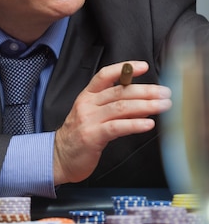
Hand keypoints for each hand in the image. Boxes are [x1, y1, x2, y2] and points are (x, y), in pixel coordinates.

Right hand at [53, 61, 171, 184]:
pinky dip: (135, 124)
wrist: (59, 157)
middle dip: (146, 91)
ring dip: (146, 105)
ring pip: (121, 107)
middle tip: (165, 92)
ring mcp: (89, 120)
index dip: (124, 68)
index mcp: (87, 96)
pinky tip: (148, 124)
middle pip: (120, 91)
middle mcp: (87, 104)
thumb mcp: (92, 115)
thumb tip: (142, 102)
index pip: (105, 75)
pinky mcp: (92, 136)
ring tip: (163, 105)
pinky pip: (117, 127)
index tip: (143, 66)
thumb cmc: (78, 136)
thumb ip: (114, 106)